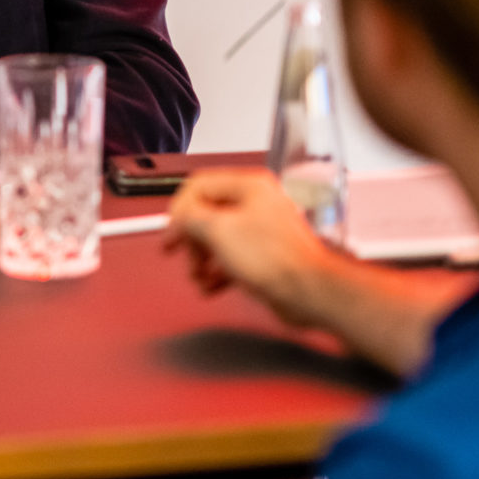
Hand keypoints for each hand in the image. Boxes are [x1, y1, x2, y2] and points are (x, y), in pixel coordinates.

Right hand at [165, 168, 334, 328]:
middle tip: (185, 255)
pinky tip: (212, 285)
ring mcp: (261, 229)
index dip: (178, 209)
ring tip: (199, 275)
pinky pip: (230, 257)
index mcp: (249, 187)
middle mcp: (256, 203)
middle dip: (192, 239)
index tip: (171, 231)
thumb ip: (190, 217)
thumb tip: (179, 217)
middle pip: (206, 213)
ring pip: (216, 238)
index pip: (199, 186)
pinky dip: (217, 271)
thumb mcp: (218, 231)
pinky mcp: (264, 254)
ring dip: (201, 259)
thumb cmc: (278, 260)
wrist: (307, 292)